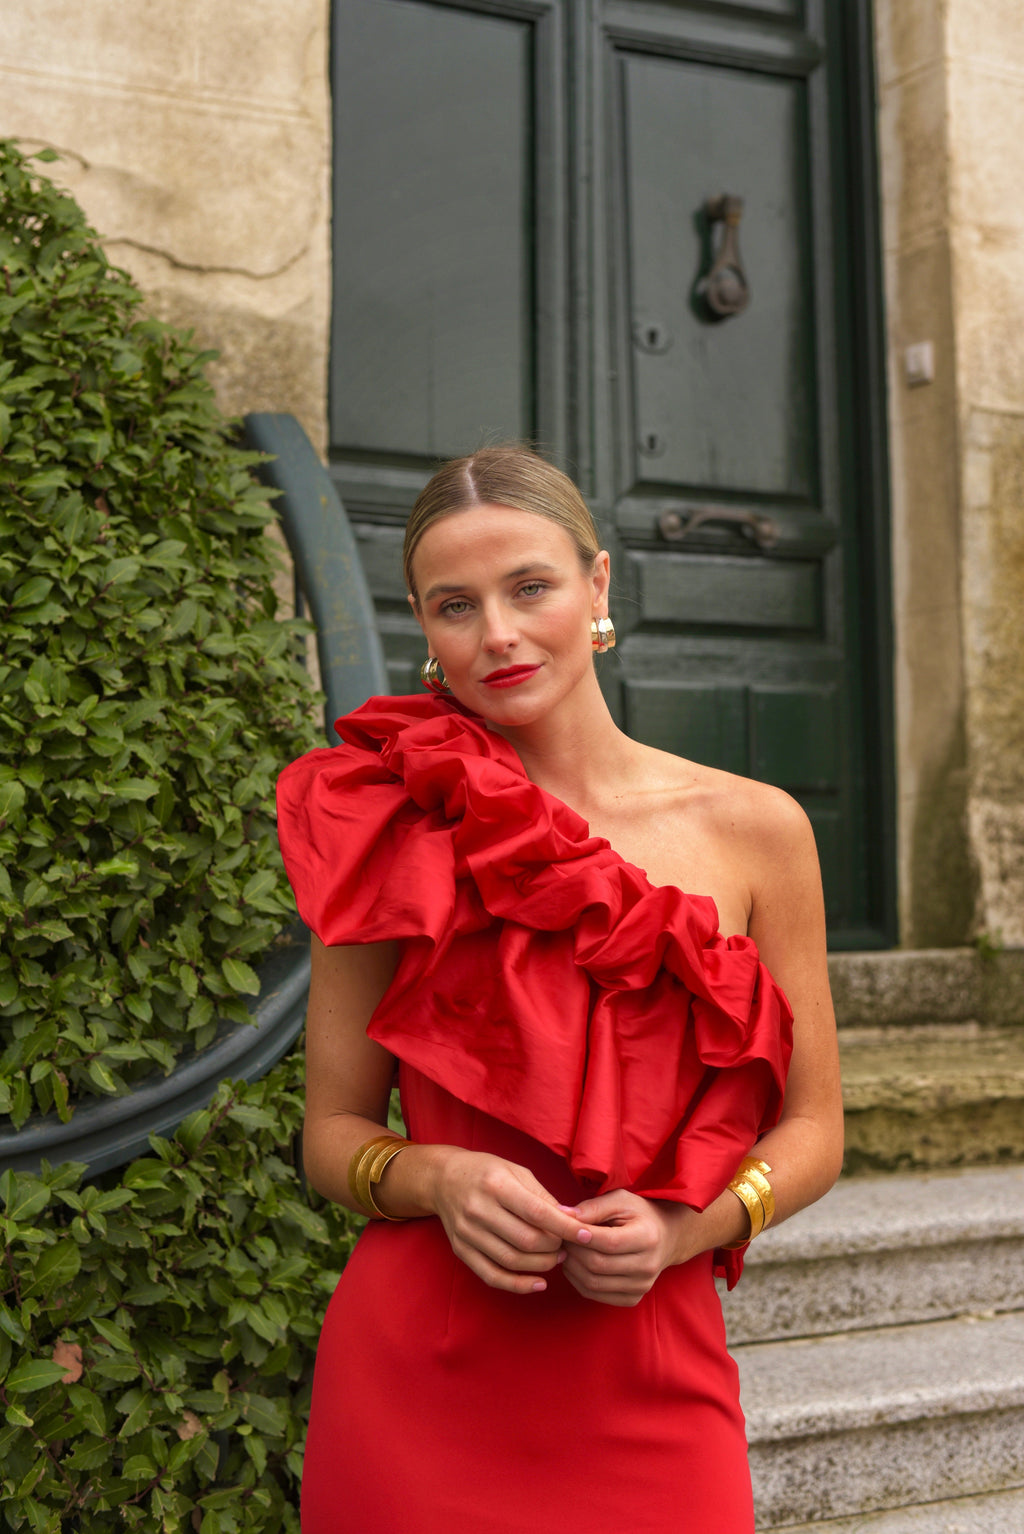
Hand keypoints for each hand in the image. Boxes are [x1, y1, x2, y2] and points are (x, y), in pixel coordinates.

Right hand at [428, 1149, 585, 1295]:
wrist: (444, 1179)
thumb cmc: (488, 1172)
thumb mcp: (517, 1172)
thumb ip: (543, 1197)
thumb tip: (571, 1220)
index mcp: (496, 1185)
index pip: (537, 1213)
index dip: (565, 1227)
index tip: (586, 1235)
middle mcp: (478, 1209)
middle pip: (526, 1241)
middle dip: (554, 1248)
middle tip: (567, 1245)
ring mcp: (467, 1233)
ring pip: (512, 1261)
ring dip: (541, 1266)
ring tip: (555, 1258)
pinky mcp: (461, 1250)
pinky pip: (492, 1276)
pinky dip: (518, 1285)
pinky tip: (538, 1284)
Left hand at [560, 1189, 699, 1307]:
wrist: (666, 1237)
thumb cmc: (639, 1214)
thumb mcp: (621, 1200)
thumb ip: (594, 1207)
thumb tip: (563, 1215)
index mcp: (647, 1238)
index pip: (608, 1242)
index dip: (582, 1236)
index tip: (565, 1226)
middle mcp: (648, 1266)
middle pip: (598, 1265)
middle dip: (573, 1251)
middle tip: (561, 1238)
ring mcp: (641, 1286)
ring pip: (593, 1283)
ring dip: (571, 1268)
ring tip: (566, 1250)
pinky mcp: (633, 1299)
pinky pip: (596, 1295)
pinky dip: (578, 1281)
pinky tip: (575, 1265)